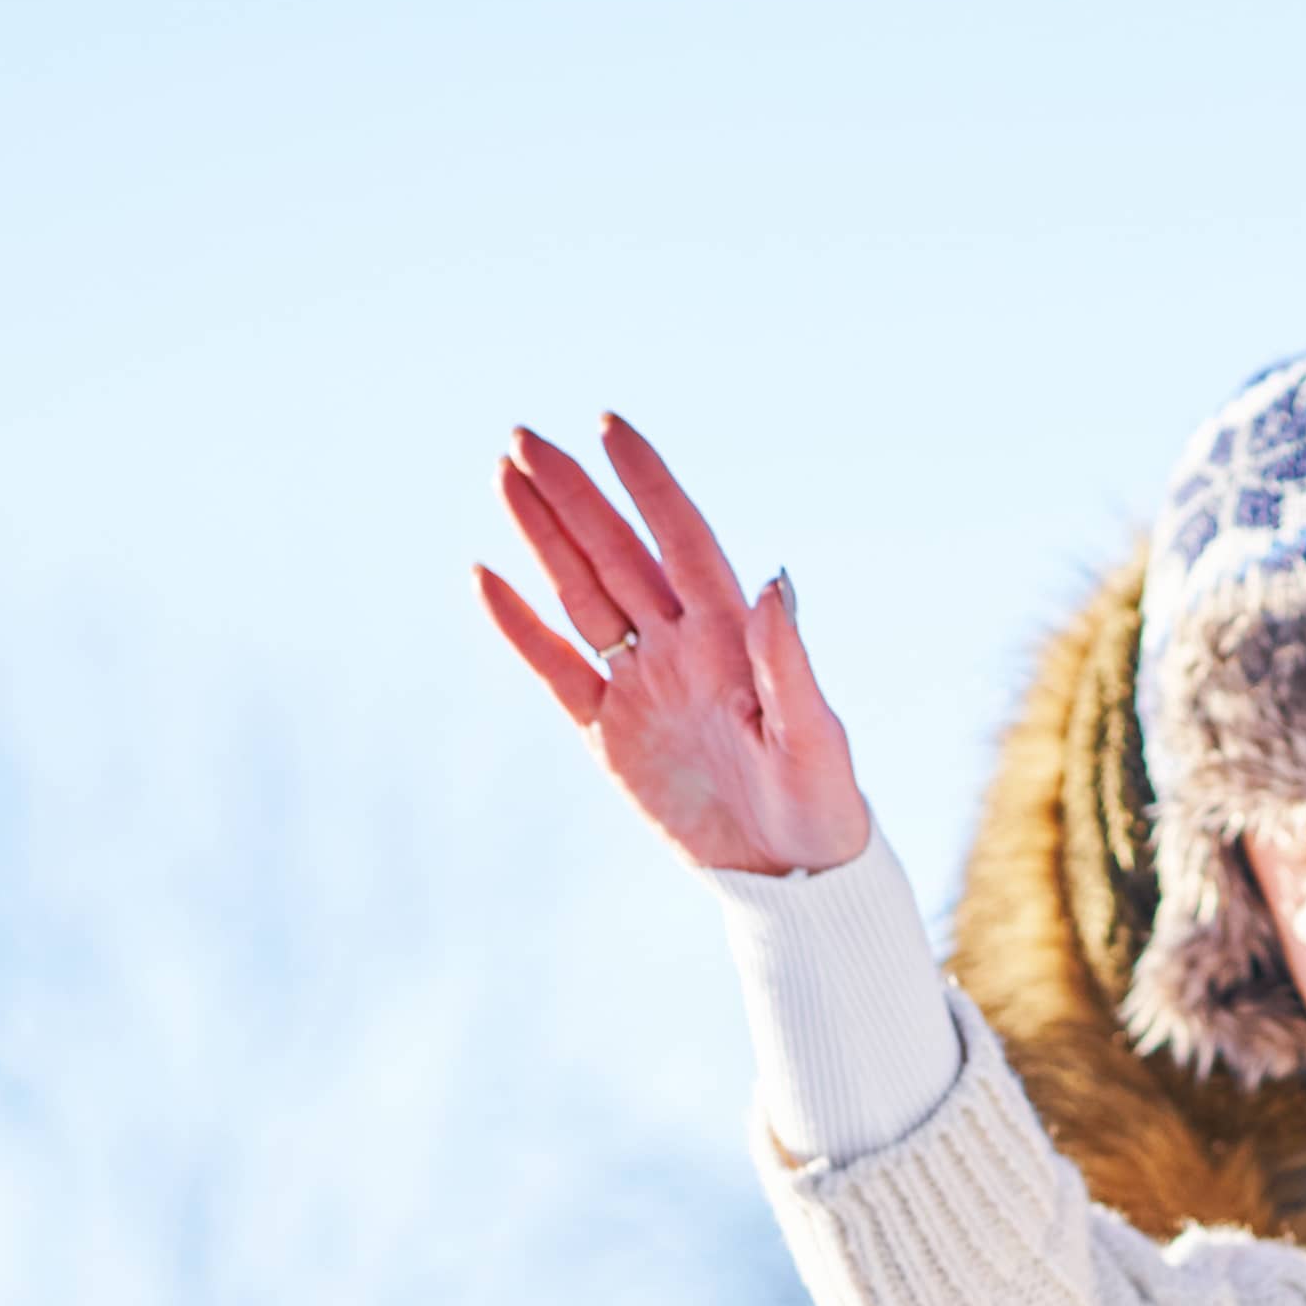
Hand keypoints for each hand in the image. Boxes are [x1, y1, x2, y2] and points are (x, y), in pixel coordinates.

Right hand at [479, 417, 873, 879]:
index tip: (611, 427)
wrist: (790, 878)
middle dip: (572, 494)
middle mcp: (681, 647)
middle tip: (524, 435)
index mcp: (731, 638)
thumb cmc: (819, 806)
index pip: (680, 539)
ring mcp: (641, 685)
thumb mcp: (812, 736)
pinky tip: (486, 578)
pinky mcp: (609, 733)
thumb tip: (772, 581)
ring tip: (504, 475)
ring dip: (543, 537)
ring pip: (580, 594)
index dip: (647, 483)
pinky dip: (520, 627)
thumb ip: (786, 661)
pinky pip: (555, 669)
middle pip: (615, 553)